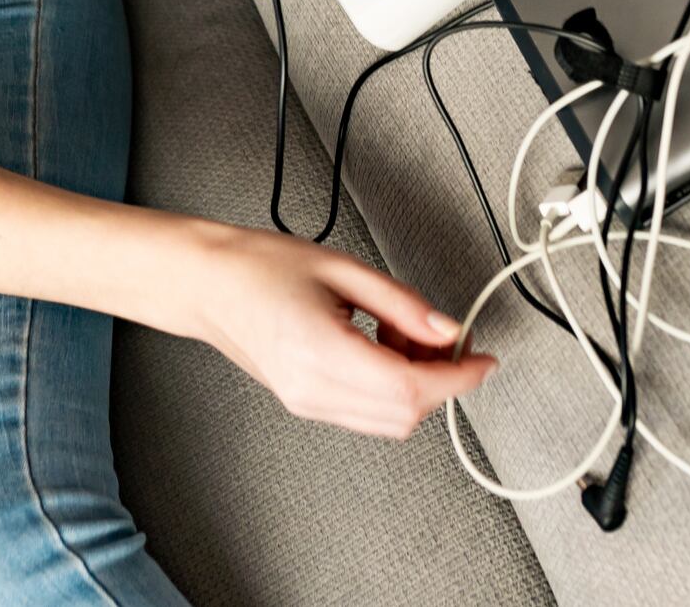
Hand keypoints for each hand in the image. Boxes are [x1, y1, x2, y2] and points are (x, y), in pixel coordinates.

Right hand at [181, 225, 496, 438]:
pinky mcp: (304, 403)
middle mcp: (312, 390)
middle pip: (405, 415)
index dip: (458, 377)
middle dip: (440, 381)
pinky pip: (365, 413)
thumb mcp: (341, 267)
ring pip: (389, 423)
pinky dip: (389, 388)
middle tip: (444, 337)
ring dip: (415, 386)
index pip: (409, 389)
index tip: (482, 360)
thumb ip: (401, 303)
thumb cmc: (258, 266)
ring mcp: (306, 404)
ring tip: (400, 332)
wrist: (207, 282)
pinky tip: (379, 346)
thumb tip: (446, 330)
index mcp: (320, 352)